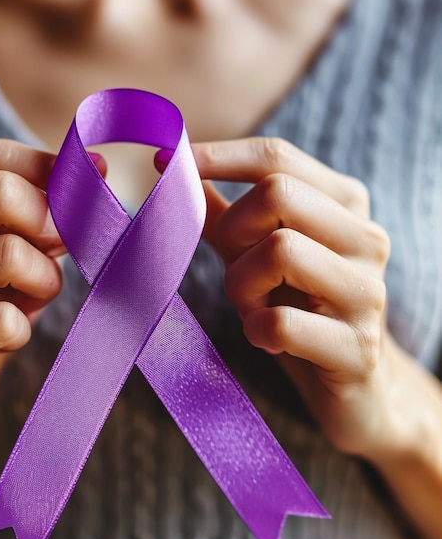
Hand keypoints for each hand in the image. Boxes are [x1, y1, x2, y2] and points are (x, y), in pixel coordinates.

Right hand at [0, 139, 73, 441]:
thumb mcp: (14, 236)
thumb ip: (43, 201)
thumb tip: (97, 168)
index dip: (52, 173)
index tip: (87, 193)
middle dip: (52, 224)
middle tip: (62, 251)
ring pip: (9, 255)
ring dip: (44, 281)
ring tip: (33, 297)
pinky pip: (4, 321)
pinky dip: (23, 330)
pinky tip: (6, 335)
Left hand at [177, 137, 403, 460]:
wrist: (354, 382)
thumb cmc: (297, 307)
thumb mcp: (256, 254)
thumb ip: (223, 215)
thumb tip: (175, 172)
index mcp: (344, 205)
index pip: (277, 158)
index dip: (219, 156)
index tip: (171, 159)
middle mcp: (365, 238)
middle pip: (278, 194)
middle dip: (234, 230)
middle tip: (233, 264)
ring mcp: (367, 292)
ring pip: (280, 251)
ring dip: (243, 285)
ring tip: (253, 307)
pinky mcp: (357, 347)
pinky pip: (282, 322)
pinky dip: (257, 329)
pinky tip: (265, 338)